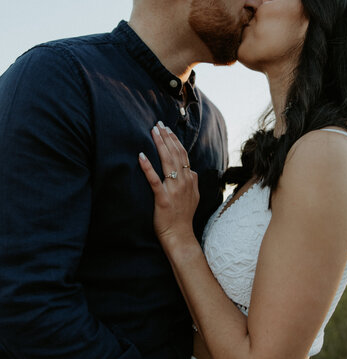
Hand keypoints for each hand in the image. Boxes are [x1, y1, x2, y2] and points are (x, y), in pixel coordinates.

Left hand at [139, 122, 198, 246]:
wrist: (180, 235)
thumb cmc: (183, 217)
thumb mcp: (193, 196)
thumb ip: (191, 182)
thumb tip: (191, 171)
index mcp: (190, 179)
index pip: (182, 154)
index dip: (174, 140)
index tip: (167, 129)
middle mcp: (184, 182)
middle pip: (175, 154)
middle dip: (166, 137)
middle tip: (158, 124)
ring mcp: (174, 190)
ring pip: (167, 162)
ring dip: (160, 145)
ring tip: (153, 132)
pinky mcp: (163, 198)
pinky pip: (154, 180)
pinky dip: (147, 167)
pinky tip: (141, 156)